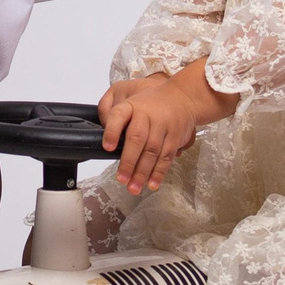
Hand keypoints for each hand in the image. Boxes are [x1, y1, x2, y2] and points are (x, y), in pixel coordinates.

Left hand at [99, 62, 232, 194]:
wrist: (182, 97)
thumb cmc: (149, 102)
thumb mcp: (127, 96)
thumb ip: (111, 111)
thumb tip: (103, 134)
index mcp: (131, 105)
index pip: (119, 115)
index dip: (112, 131)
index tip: (107, 148)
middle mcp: (147, 114)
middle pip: (137, 138)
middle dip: (128, 161)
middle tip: (121, 179)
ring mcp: (163, 125)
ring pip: (152, 150)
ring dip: (142, 172)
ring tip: (134, 187)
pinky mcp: (175, 136)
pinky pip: (166, 156)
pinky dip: (159, 172)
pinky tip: (151, 183)